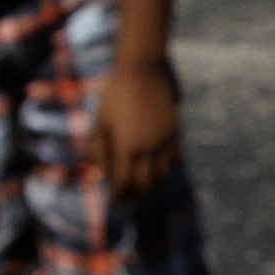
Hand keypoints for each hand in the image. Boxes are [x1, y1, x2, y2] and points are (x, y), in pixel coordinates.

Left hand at [94, 60, 183, 196]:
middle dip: (134, 196)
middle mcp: (148, 148)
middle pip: (144, 185)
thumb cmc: (114, 95)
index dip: (118, 197)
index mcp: (126, 146)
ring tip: (140, 187)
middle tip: (125, 198)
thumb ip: (100, 152)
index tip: (113, 204)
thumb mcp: (100, 123)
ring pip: (162, 176)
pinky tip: (155, 170)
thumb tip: (102, 177)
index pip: (124, 183)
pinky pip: (173, 160)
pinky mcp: (174, 132)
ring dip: (150, 186)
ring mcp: (164, 141)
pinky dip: (164, 171)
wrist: (141, 70)